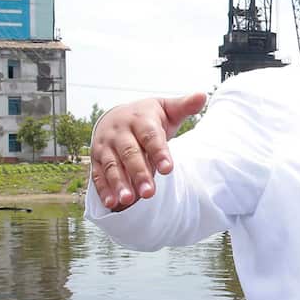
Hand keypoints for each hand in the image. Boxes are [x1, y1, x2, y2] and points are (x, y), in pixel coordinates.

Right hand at [90, 93, 206, 210]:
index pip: (150, 136)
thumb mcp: (166, 109)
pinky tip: (111, 202)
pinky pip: (98, 174)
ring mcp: (106, 146)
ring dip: (119, 183)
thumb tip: (202, 96)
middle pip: (130, 154)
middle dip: (139, 173)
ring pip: (112, 165)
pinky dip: (104, 189)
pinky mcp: (97, 159)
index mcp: (140, 119)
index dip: (159, 152)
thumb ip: (184, 106)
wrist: (116, 116)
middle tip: (149, 193)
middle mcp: (120, 132)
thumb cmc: (148, 117)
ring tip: (128, 200)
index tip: (168, 169)